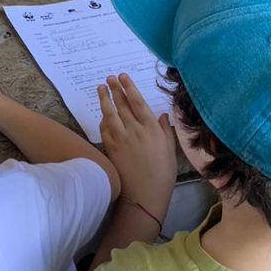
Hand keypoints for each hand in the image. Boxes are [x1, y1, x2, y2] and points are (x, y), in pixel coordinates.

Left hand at [98, 74, 176, 219]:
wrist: (145, 194)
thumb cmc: (163, 173)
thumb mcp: (170, 150)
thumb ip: (165, 130)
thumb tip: (162, 115)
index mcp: (152, 129)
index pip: (138, 102)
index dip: (129, 87)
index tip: (123, 76)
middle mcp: (135, 130)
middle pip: (122, 105)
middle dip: (115, 89)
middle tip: (109, 78)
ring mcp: (121, 139)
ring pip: (110, 114)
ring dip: (105, 99)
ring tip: (101, 88)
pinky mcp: (111, 149)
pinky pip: (105, 130)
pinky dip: (103, 120)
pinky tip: (103, 114)